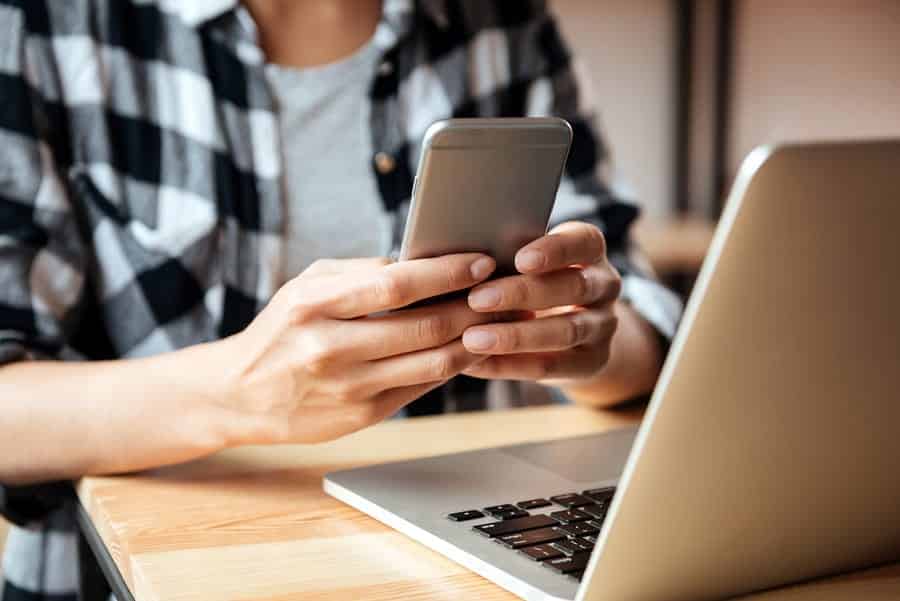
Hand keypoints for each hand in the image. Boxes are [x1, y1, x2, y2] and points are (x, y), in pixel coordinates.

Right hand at [216, 254, 498, 443]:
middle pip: (424, 327)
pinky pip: (421, 387)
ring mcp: (348, 387)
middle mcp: (331, 349)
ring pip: (432, 363)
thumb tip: (421, 263)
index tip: (481, 262)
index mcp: (314, 305)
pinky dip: (451, 366)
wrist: (240, 394)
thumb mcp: (305, 286)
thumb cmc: (281, 329)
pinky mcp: (362, 416)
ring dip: (474, 340)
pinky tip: (469, 348)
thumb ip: (359, 272)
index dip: (446, 274)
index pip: (395, 286)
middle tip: (507, 291)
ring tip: (499, 320)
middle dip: (475, 307)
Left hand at [460, 221, 620, 382]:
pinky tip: (477, 363)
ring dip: (516, 336)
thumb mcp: (531, 261)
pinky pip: (553, 366)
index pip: (583, 242)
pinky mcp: (593, 361)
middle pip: (572, 287)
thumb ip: (506, 253)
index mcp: (590, 251)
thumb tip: (453, 253)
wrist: (575, 332)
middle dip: (523, 293)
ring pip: (565, 331)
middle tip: (476, 299)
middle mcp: (605, 286)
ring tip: (472, 339)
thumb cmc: (534, 280)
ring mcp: (603, 326)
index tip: (520, 259)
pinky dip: (512, 366)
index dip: (555, 250)